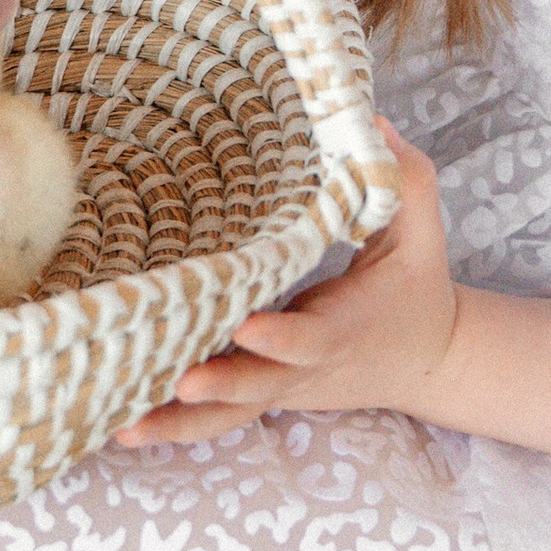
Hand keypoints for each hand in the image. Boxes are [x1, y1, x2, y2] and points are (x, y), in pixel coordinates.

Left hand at [114, 126, 457, 446]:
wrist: (428, 363)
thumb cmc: (418, 288)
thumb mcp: (422, 233)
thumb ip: (405, 181)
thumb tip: (372, 123)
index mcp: (344, 326)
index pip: (311, 337)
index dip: (280, 338)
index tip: (245, 326)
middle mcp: (310, 366)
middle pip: (262, 387)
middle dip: (220, 388)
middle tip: (178, 384)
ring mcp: (285, 387)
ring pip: (232, 415)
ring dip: (180, 425)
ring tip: (125, 427)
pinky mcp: (266, 393)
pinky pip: (220, 414)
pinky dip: (176, 424)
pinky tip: (123, 424)